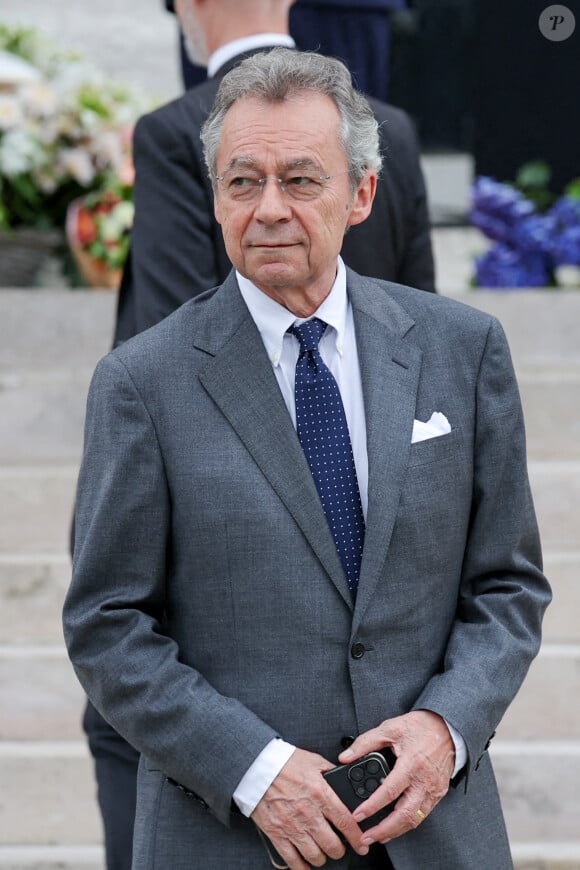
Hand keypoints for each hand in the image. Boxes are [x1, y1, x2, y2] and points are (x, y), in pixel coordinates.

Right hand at [251, 748, 369, 868]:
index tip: (362, 845)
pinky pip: (292, 860)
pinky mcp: (277, 833)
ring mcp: (292, 826)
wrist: (257, 766)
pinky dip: (301, 866)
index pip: (346, 822)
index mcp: (320, 794)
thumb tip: (345, 779)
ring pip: (315, 856)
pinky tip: (305, 863)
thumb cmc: (285, 762)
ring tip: (323, 852)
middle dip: (339, 849)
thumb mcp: (314, 760)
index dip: (357, 838)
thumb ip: (331, 772)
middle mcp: (309, 813)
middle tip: (339, 846)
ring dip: (322, 857)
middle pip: (333, 845)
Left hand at [338, 710, 454, 844]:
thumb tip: (345, 757)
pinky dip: (407, 824)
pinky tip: (395, 826)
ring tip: (378, 836)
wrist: (447, 727)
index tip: (358, 815)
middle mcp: (424, 781)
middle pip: (404, 815)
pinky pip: (422, 814)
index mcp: (412, 763)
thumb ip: (365, 743)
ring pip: (414, 819)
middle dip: (384, 830)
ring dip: (395, 831)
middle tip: (366, 837)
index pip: (390, 791)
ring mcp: (433, 790)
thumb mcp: (390, 728)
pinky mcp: (438, 793)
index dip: (372, 806)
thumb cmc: (420, 726)